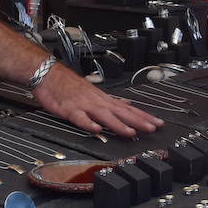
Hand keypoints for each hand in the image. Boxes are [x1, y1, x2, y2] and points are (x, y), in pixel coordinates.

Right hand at [33, 64, 161, 138]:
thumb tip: (127, 103)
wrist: (49, 74)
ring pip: (104, 115)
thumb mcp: (94, 93)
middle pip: (121, 112)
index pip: (129, 108)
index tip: (158, 123)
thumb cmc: (70, 85)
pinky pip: (80, 118)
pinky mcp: (70, 109)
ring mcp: (84, 105)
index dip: (144, 116)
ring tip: (130, 133)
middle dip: (138, 121)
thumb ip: (110, 101)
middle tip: (153, 128)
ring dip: (118, 124)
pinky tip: (97, 130)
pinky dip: (88, 124)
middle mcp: (98, 102)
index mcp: (104, 100)